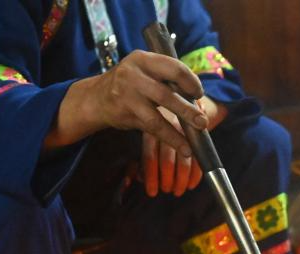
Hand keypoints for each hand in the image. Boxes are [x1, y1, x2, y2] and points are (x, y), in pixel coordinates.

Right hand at [47, 50, 206, 154]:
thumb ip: (166, 80)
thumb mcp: (144, 72)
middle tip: (203, 121)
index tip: (198, 94)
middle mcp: (133, 75)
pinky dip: (170, 138)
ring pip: (158, 115)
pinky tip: (184, 148)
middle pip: (166, 93)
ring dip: (180, 129)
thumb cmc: (129, 84)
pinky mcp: (125, 113)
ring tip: (195, 137)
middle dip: (188, 109)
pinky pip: (152, 128)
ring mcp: (127, 95)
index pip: (174, 68)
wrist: (96, 97)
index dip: (191, 82)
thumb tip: (196, 101)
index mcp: (143, 59)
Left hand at [141, 96, 226, 196]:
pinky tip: (192, 183)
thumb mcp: (141, 122)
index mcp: (147, 120)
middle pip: (167, 156)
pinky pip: (198, 153)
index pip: (149, 153)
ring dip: (182, 177)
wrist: (174, 85)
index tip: (152, 191)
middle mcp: (164, 122)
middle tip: (170, 191)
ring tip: (180, 190)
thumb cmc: (152, 108)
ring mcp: (182, 123)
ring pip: (184, 157)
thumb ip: (145, 148)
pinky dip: (195, 171)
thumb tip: (137, 177)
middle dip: (168, 177)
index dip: (151, 174)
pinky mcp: (196, 126)